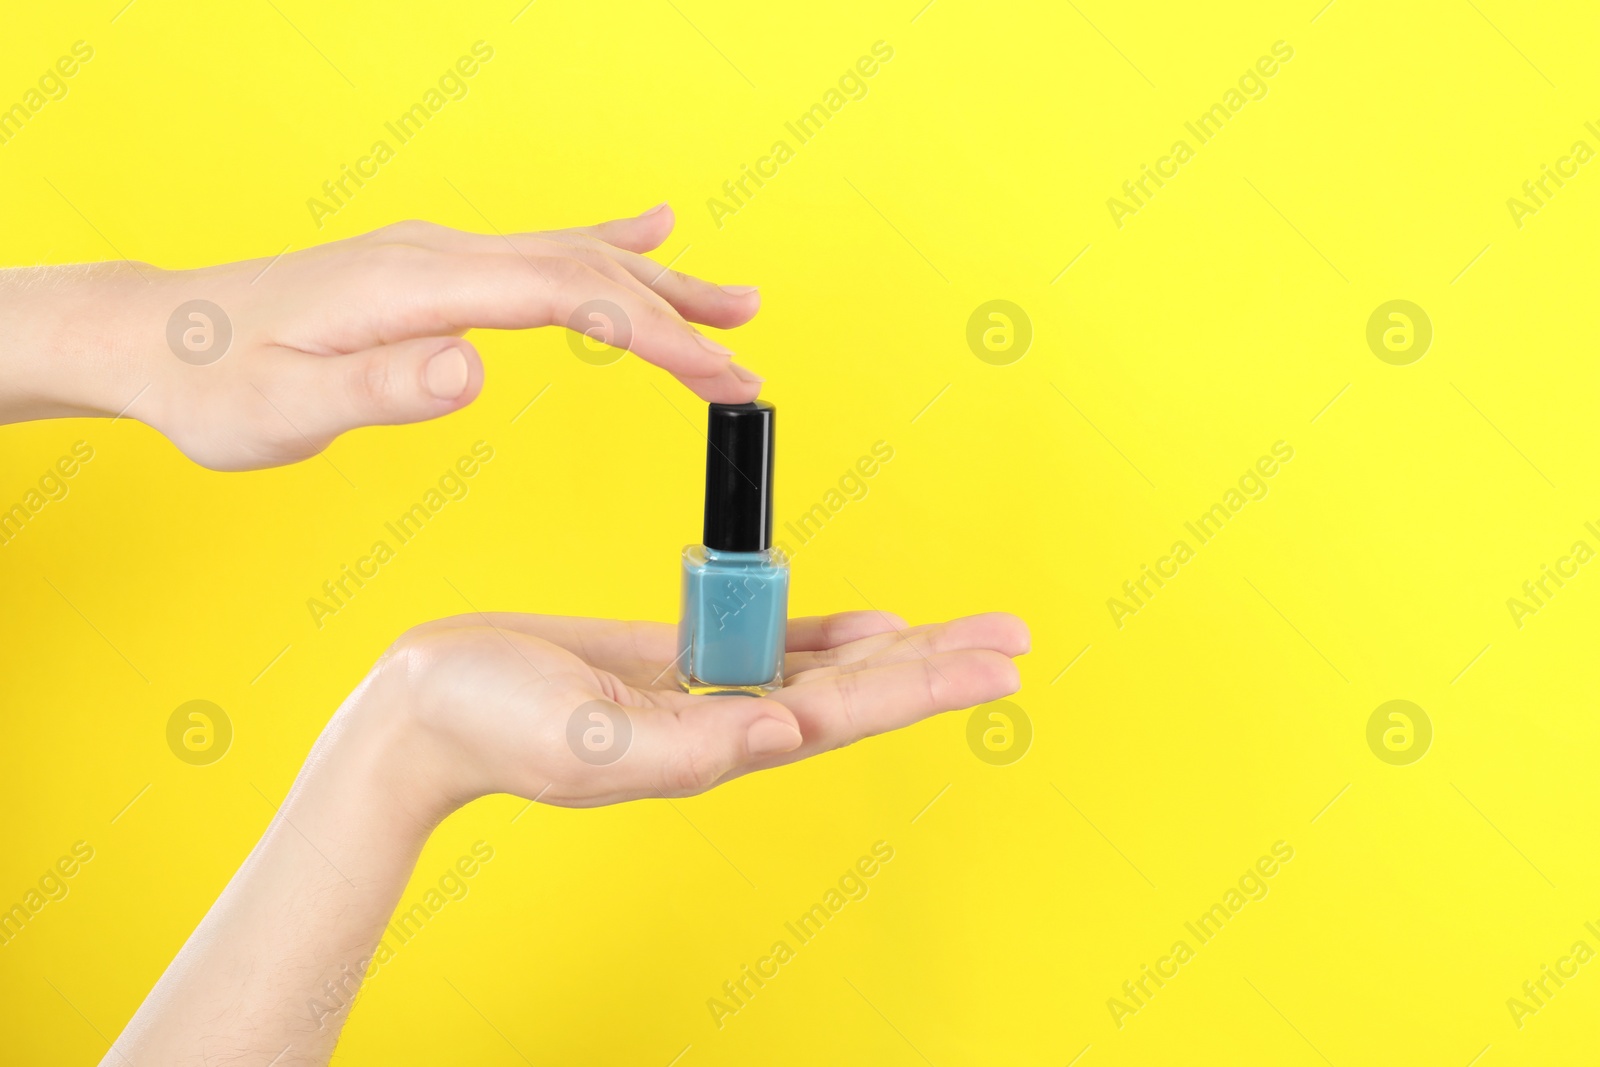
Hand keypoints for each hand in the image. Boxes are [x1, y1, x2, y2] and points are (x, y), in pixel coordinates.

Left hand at [0, 205, 761, 469]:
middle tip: (750, 366)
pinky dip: (608, 247)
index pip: (563, 295)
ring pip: (576, 255)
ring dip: (662, 283)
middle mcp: (439, 252)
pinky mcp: (435, 267)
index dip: (651, 334)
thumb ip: (379, 388)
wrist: (161, 336)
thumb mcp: (282, 409)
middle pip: (587, 270)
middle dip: (678, 319)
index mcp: (415, 284)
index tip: (718, 376)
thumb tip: (476, 368)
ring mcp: (440, 252)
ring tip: (738, 305)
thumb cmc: (216, 384)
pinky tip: (650, 233)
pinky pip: (541, 249)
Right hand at [354, 609, 1029, 817]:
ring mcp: (702, 691)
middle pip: (855, 690)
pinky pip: (766, 643)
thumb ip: (686, 743)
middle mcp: (725, 723)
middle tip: (1015, 637)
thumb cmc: (492, 725)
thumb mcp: (588, 737)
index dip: (924, 686)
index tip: (998, 664)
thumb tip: (782, 731)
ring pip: (821, 666)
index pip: (846, 714)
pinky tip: (867, 625)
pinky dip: (823, 634)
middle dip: (935, 664)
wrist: (424, 707)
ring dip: (894, 649)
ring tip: (963, 632)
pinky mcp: (672, 660)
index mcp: (716, 745)